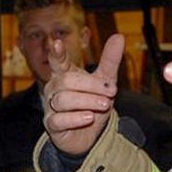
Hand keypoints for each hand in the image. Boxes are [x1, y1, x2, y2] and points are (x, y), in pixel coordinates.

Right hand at [42, 34, 121, 155]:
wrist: (89, 135)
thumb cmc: (92, 104)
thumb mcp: (105, 81)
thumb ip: (109, 60)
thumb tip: (119, 36)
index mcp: (64, 74)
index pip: (58, 61)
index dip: (57, 53)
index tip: (56, 43)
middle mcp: (54, 88)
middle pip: (67, 81)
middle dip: (91, 86)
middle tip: (111, 92)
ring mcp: (51, 107)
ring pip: (63, 100)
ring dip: (87, 101)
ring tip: (105, 104)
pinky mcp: (52, 125)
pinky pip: (59, 119)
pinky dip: (75, 118)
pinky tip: (89, 117)